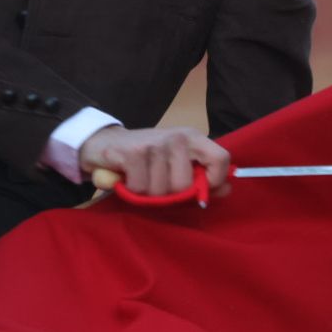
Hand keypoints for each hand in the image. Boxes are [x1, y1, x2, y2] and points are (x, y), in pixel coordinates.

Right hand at [78, 126, 231, 197]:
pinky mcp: (134, 152)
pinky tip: (128, 177)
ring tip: (141, 178)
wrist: (104, 143)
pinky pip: (141, 189)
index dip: (214, 181)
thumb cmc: (146, 158)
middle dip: (169, 194)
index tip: (199, 190)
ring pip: (161, 191)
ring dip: (148, 194)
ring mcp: (155, 143)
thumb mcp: (177, 163)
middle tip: (157, 183)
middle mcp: (177, 137)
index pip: (221, 158)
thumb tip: (227, 189)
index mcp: (193, 138)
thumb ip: (202, 177)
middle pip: (185, 185)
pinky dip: (132, 190)